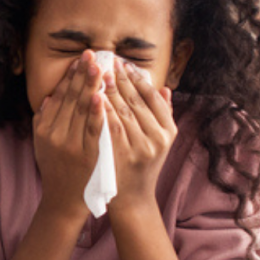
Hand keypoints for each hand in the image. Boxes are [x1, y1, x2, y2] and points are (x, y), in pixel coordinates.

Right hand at [32, 51, 105, 213]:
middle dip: (82, 74)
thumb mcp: (42, 146)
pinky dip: (97, 112)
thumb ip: (43, 121)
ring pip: (83, 110)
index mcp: (45, 129)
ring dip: (91, 86)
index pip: (60, 97)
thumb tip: (50, 97)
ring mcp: (71, 145)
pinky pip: (94, 129)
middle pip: (71, 98)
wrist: (65, 201)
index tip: (80, 60)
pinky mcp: (88, 154)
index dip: (70, 77)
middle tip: (93, 54)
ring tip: (100, 67)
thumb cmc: (56, 171)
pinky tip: (101, 96)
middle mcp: (55, 134)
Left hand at [102, 57, 176, 204]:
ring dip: (107, 89)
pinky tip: (91, 95)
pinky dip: (100, 109)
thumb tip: (164, 87)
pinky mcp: (119, 155)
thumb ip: (163, 115)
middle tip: (105, 60)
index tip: (123, 64)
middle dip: (118, 78)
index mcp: (167, 132)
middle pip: (135, 100)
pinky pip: (107, 126)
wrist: (131, 199)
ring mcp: (138, 147)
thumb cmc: (142, 166)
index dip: (137, 78)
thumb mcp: (159, 142)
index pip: (151, 97)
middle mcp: (156, 139)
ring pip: (120, 110)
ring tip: (96, 71)